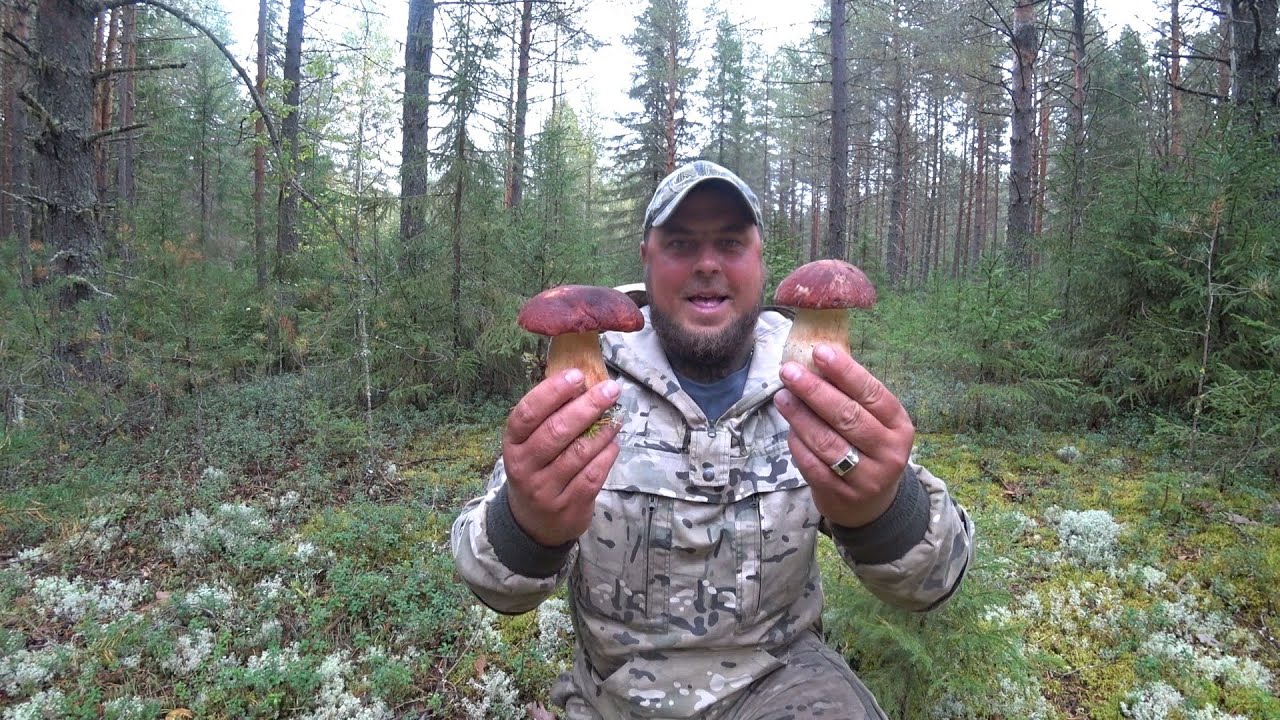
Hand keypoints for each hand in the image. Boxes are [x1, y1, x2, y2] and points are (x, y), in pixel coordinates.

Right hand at [502, 368, 622, 546]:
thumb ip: (549, 417)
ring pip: (579, 453)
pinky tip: (614, 442)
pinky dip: (607, 455)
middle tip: (610, 390)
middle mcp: (524, 467)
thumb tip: (583, 382)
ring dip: (603, 430)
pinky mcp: (568, 506)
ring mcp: (546, 489)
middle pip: (557, 431)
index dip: (553, 391)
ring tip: (617, 415)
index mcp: (512, 444)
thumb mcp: (529, 445)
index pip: (528, 413)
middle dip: (587, 406)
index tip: (577, 375)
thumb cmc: (537, 470)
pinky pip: (593, 475)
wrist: (533, 523)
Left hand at [773, 344, 913, 527]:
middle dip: (814, 391)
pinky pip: (814, 466)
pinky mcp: (843, 495)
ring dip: (800, 417)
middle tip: (789, 371)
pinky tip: (789, 429)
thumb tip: (816, 360)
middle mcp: (889, 452)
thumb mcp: (875, 423)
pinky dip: (798, 445)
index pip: (872, 393)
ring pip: (828, 442)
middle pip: (848, 416)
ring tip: (782, 397)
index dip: (845, 371)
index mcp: (899, 426)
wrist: (873, 505)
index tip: (819, 351)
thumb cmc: (868, 449)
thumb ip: (852, 396)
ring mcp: (867, 477)